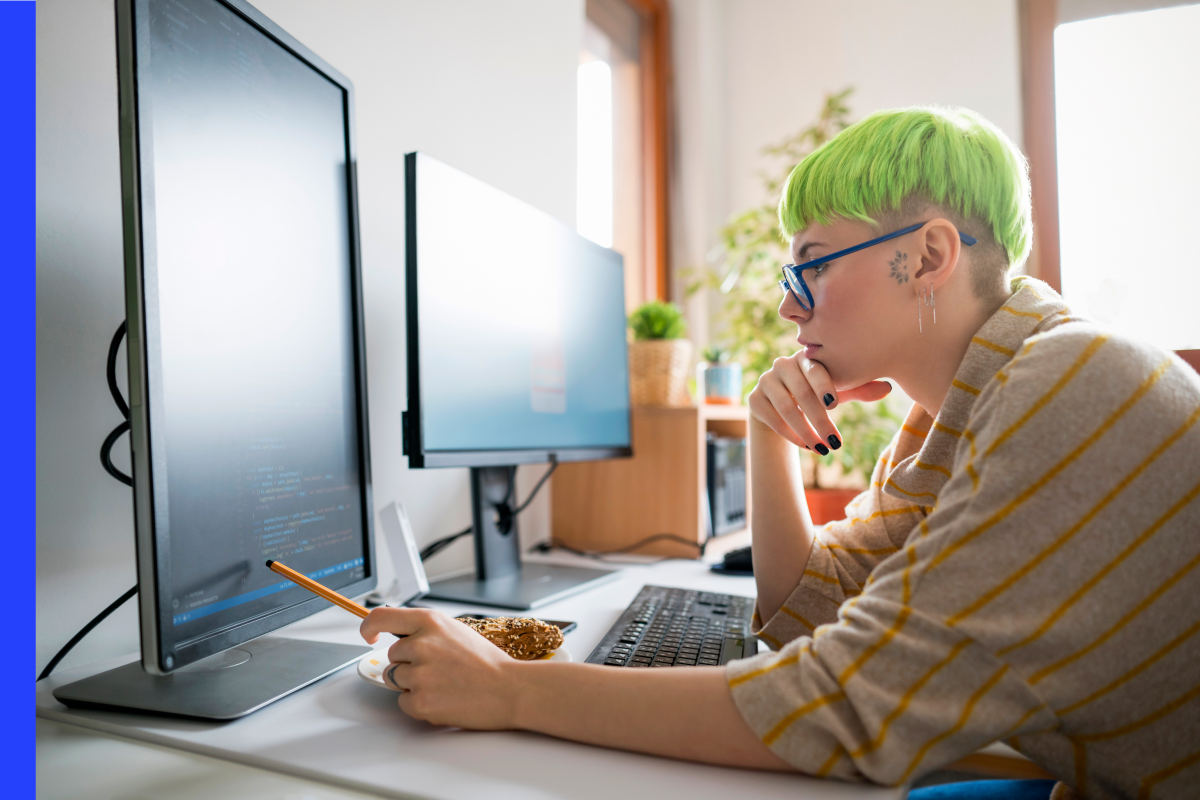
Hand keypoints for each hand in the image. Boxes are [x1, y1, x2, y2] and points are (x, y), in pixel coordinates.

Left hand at [360, 607, 521, 728]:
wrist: (509, 689)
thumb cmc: (487, 662)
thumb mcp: (455, 631)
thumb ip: (426, 632)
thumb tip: (401, 639)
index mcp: (430, 622)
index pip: (381, 617)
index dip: (368, 627)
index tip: (369, 636)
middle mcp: (420, 645)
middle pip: (392, 657)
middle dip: (408, 664)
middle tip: (439, 670)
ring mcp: (419, 674)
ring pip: (396, 680)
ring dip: (414, 684)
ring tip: (444, 684)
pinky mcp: (420, 701)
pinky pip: (404, 703)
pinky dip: (419, 704)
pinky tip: (444, 698)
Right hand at [748, 353, 890, 450]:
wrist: (780, 404)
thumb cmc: (816, 393)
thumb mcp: (838, 390)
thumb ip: (859, 388)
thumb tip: (887, 388)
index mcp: (805, 357)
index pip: (815, 370)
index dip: (824, 386)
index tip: (834, 405)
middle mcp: (782, 365)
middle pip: (802, 394)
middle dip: (820, 421)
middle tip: (836, 442)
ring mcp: (765, 381)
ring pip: (787, 409)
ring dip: (806, 432)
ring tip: (824, 449)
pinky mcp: (754, 399)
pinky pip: (773, 419)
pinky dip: (791, 435)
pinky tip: (807, 446)